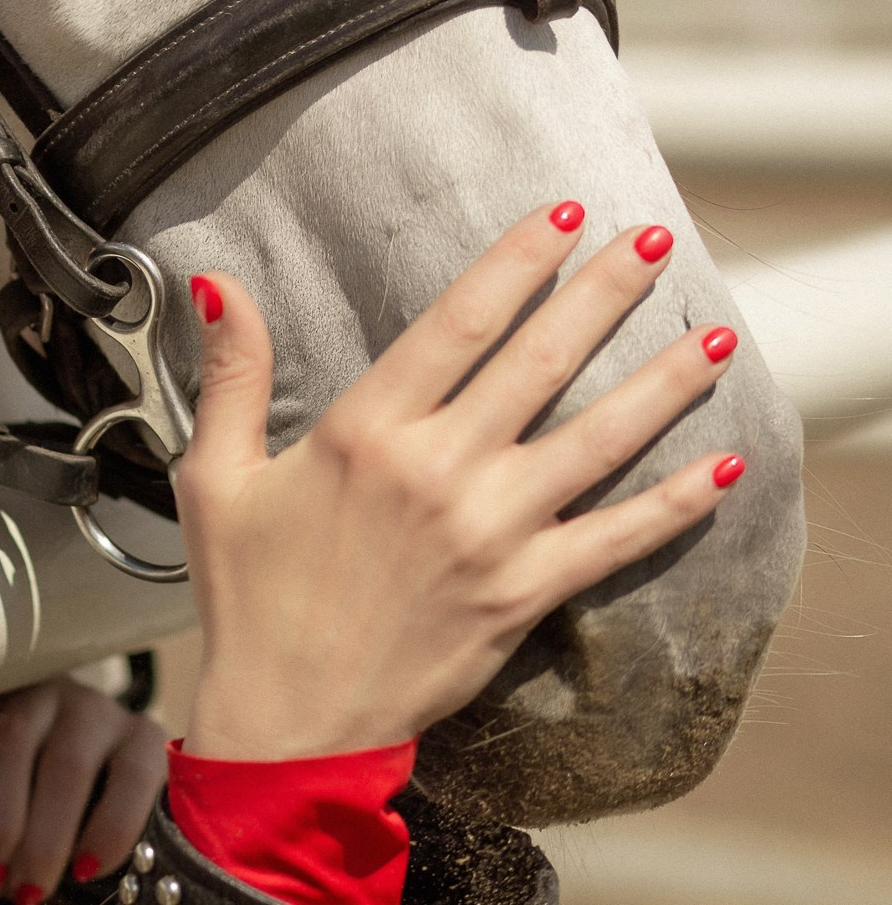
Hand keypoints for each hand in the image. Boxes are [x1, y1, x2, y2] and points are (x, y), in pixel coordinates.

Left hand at [0, 679, 166, 898]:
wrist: (111, 816)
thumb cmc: (34, 820)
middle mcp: (43, 694)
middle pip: (12, 737)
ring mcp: (98, 709)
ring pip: (68, 763)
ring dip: (47, 836)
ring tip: (33, 890)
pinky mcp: (148, 736)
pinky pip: (132, 778)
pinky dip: (109, 829)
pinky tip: (90, 867)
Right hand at [177, 203, 744, 760]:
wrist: (289, 716)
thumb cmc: (250, 599)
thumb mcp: (216, 476)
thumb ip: (233, 374)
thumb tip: (219, 286)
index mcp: (365, 432)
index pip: (460, 321)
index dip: (518, 261)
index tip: (562, 218)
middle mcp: (438, 472)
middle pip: (540, 361)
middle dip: (602, 294)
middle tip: (647, 244)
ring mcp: (489, 533)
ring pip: (596, 439)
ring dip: (660, 384)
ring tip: (710, 339)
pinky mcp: (522, 592)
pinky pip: (614, 538)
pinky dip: (672, 506)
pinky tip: (718, 471)